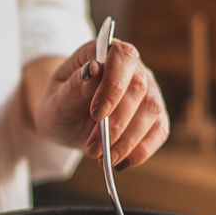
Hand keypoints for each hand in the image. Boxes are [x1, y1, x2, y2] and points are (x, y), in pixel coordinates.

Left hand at [25, 37, 169, 171]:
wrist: (65, 121)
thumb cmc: (60, 104)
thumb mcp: (57, 98)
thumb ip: (75, 86)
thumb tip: (92, 69)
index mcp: (106, 52)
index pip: (122, 57)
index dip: (113, 86)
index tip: (96, 114)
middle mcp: (133, 68)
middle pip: (139, 88)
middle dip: (116, 123)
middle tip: (92, 148)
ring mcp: (148, 91)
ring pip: (152, 111)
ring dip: (127, 140)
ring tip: (102, 158)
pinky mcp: (155, 117)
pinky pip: (159, 132)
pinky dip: (142, 151)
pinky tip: (121, 162)